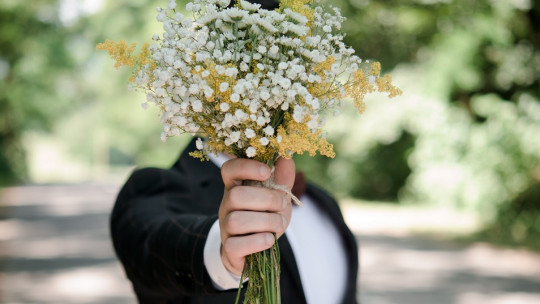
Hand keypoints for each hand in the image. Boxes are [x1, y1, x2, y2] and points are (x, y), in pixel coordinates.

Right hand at [218, 157, 294, 275]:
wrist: (253, 249)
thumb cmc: (265, 217)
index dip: (246, 167)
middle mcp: (227, 205)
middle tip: (282, 204)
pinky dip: (258, 242)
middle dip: (266, 199)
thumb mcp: (277, 196)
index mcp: (236, 187)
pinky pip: (236, 245)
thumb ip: (282, 178)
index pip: (229, 169)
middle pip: (236, 195)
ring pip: (236, 220)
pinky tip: (269, 239)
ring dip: (266, 222)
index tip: (267, 171)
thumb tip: (286, 156)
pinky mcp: (229, 248)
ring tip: (279, 223)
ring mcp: (225, 227)